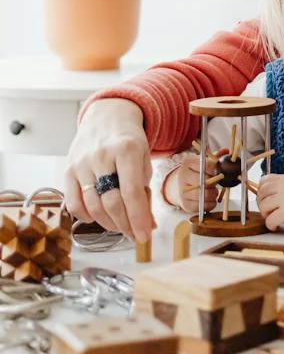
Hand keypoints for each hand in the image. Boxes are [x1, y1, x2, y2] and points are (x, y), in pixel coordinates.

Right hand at [64, 99, 155, 242]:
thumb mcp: (144, 158)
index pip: (132, 193)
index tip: (144, 236)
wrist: (106, 117)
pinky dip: (87, 217)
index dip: (138, 219)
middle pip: (111, 203)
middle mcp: (102, 156)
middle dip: (125, 225)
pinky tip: (99, 216)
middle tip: (134, 234)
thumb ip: (144, 189)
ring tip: (120, 226)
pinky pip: (74, 204)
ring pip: (93, 207)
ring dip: (109, 224)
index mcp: (127, 149)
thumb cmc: (129, 140)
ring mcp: (82, 163)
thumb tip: (146, 225)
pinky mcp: (68, 170)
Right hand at [162, 154, 218, 214]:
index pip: (205, 165)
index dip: (216, 169)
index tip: (220, 171)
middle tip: (218, 182)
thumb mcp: (203, 161)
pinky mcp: (185, 204)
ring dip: (213, 194)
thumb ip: (215, 157)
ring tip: (214, 191)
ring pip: (203, 195)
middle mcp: (182, 176)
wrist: (179, 186)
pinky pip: (202, 206)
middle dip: (214, 182)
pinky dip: (210, 204)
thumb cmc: (196, 172)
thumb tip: (226, 151)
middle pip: (204, 181)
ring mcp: (182, 191)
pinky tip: (210, 199)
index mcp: (188, 162)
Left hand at [255, 173, 283, 232]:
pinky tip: (277, 226)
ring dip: (266, 215)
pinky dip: (271, 225)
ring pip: (263, 207)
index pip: (263, 181)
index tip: (266, 200)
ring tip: (274, 218)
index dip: (261, 192)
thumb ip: (281, 186)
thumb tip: (262, 192)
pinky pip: (269, 220)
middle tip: (269, 212)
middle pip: (260, 194)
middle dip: (261, 204)